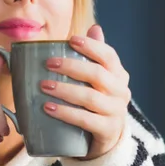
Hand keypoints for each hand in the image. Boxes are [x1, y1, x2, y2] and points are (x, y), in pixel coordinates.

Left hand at [40, 24, 130, 159]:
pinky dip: (65, 113)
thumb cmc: (97, 101)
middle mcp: (121, 91)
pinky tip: (48, 108)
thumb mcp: (97, 79)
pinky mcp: (107, 130)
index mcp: (118, 74)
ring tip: (43, 85)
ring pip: (90, 97)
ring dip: (64, 90)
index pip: (109, 55)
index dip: (91, 46)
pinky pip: (85, 120)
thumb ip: (95, 55)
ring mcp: (116, 112)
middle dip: (71, 67)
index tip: (71, 40)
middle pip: (97, 74)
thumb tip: (95, 28)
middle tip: (48, 63)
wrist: (107, 138)